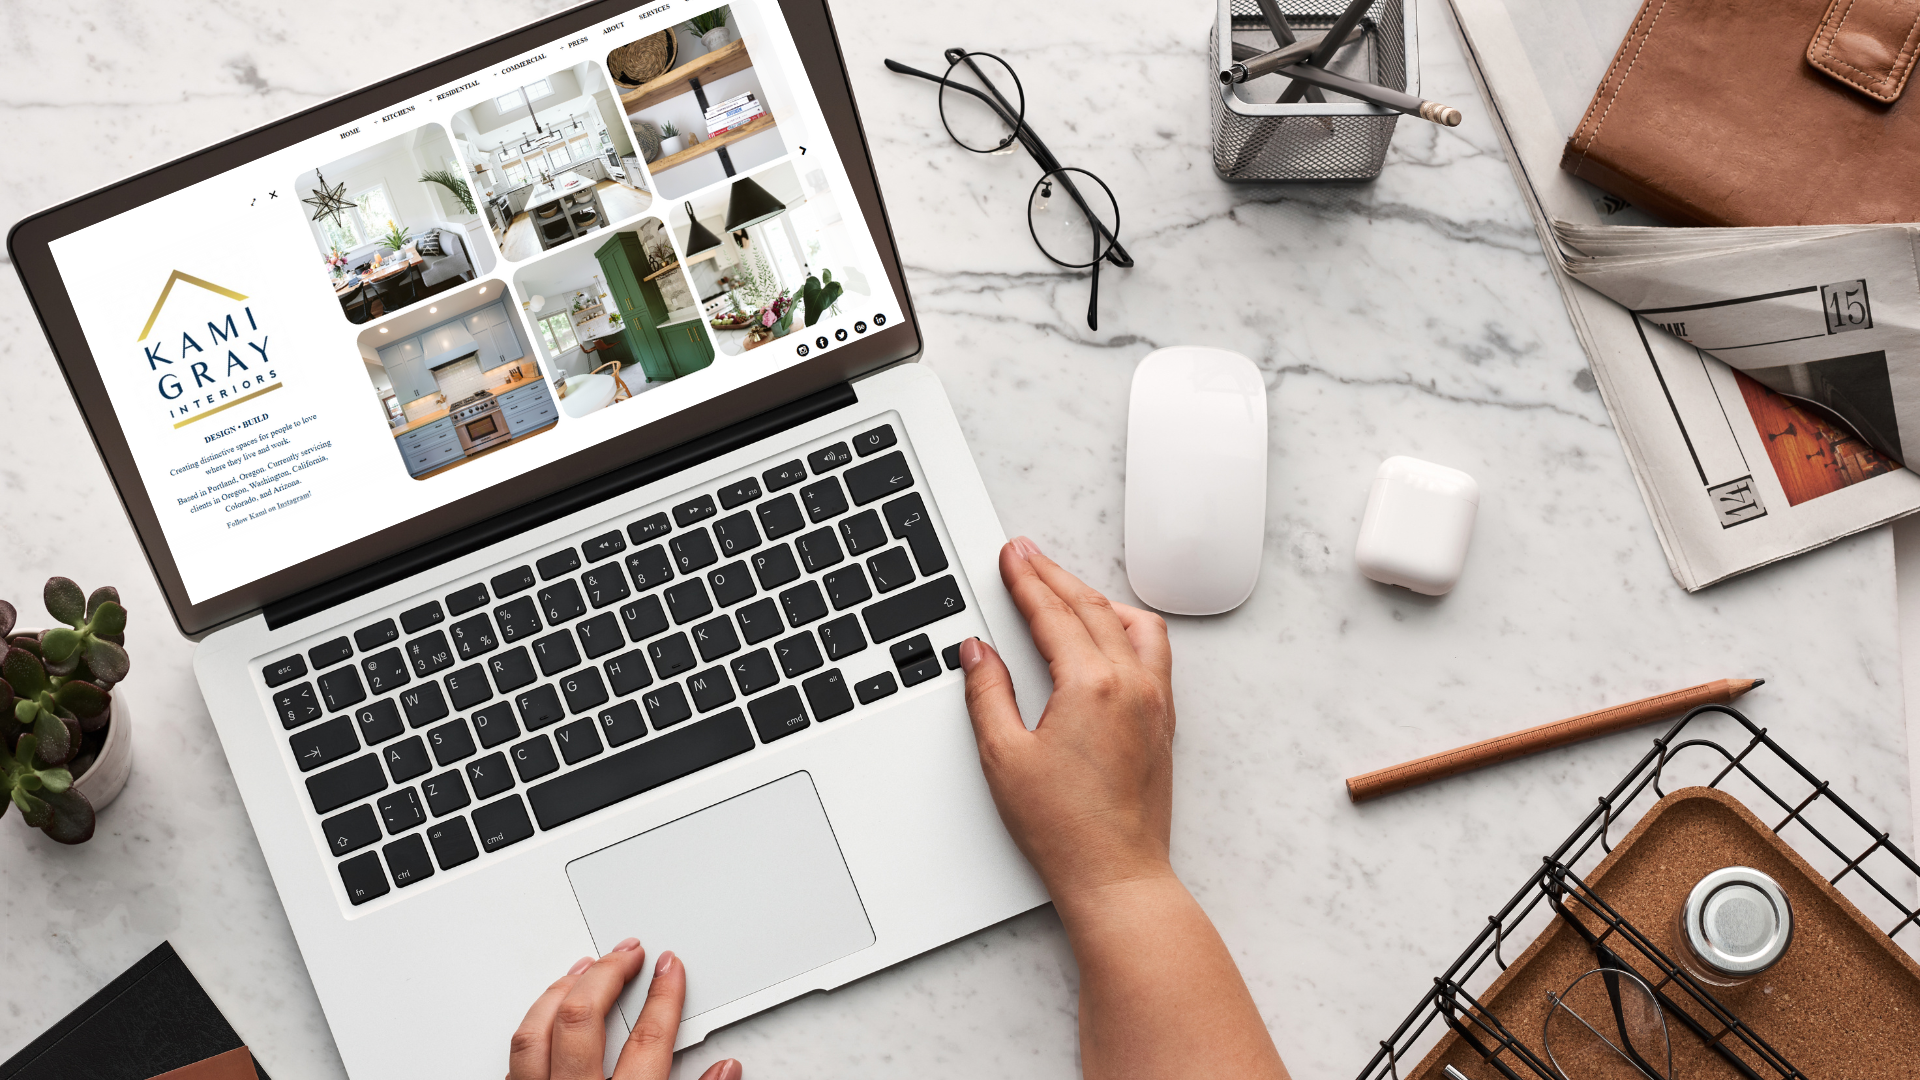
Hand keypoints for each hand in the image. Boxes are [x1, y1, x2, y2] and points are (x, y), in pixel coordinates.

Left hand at [507, 939, 740, 1079]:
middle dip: (607, 974)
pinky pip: (515, 1056)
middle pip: (581, 1020)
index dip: (664, 998)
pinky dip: (534, 1023)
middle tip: (630, 951)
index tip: (670, 968)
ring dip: (562, 990)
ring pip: (536, 1032)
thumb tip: (725, 1069)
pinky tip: (547, 1009)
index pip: (647, 1043)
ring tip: (587, 965)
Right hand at [958, 536, 1176, 901]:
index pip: (1053, 614)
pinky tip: (1109, 633)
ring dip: (1096, 598)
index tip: (1011, 556)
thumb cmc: (1065, 829)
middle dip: (1054, 576)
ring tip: (1065, 588)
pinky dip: (1126, 627)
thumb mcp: (1004, 757)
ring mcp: (1155, 702)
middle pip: (1091, 608)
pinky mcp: (1163, 722)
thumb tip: (978, 653)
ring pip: (1132, 624)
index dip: (1026, 580)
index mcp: (1092, 685)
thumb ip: (988, 694)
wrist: (1117, 876)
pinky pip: (1153, 652)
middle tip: (1027, 554)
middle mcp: (1132, 685)